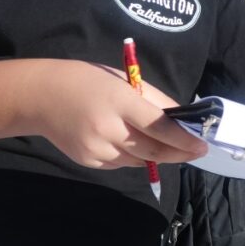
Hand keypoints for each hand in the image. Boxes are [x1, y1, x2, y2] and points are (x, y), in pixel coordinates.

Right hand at [32, 61, 206, 168]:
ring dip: (157, 155)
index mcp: (120, 102)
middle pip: (153, 150)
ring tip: (166, 144)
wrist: (41, 96)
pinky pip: (121, 164)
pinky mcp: (87, 161)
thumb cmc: (90, 82)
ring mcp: (95, 149)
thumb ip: (156, 101)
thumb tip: (184, 120)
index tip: (203, 145)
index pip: (159, 127)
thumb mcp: (126, 81)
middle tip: (197, 152)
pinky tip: (129, 142)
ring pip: (139, 160)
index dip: (184, 140)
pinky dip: (133, 156)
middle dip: (179, 153)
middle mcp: (107, 129)